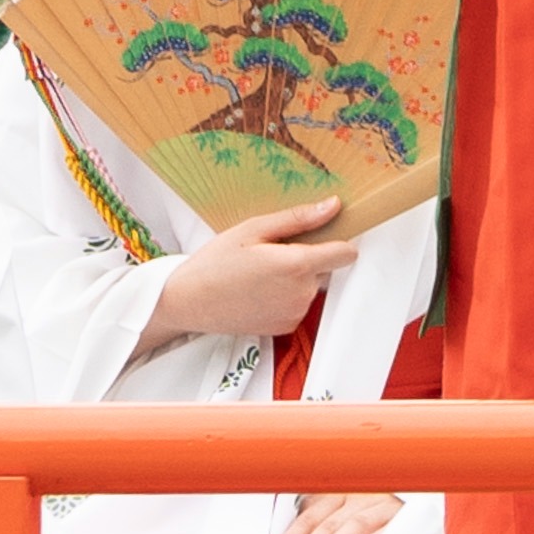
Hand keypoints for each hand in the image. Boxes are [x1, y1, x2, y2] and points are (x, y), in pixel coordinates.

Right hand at [143, 199, 355, 350]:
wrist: (187, 302)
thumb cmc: (216, 262)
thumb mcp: (253, 229)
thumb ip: (298, 219)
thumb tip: (334, 206)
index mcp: (296, 265)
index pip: (346, 253)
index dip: (339, 242)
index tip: (324, 236)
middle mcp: (301, 293)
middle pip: (327, 268)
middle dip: (309, 258)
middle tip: (273, 253)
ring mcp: (294, 313)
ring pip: (312, 287)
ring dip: (296, 279)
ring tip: (260, 273)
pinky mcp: (285, 327)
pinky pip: (299, 305)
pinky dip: (286, 297)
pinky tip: (259, 291)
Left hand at [264, 489, 403, 533]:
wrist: (415, 480)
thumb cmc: (369, 506)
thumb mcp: (342, 506)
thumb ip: (319, 522)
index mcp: (338, 494)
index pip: (307, 518)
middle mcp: (358, 497)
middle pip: (327, 523)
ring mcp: (381, 504)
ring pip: (354, 524)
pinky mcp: (404, 514)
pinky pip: (391, 526)